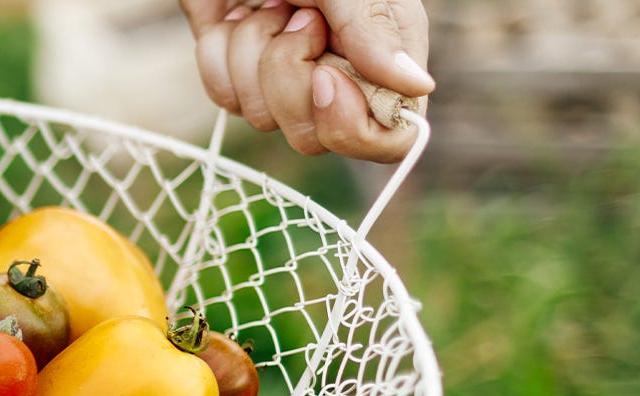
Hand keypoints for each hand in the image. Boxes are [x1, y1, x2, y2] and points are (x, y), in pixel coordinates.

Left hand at [181, 0, 434, 161]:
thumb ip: (374, 28)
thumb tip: (417, 86)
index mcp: (383, 56)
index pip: (389, 138)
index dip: (353, 127)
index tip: (325, 76)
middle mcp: (338, 74)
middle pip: (313, 137)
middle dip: (289, 78)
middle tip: (297, 18)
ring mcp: (286, 79)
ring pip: (262, 118)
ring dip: (253, 53)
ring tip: (267, 5)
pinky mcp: (240, 74)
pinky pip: (226, 97)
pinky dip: (222, 53)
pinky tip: (233, 16)